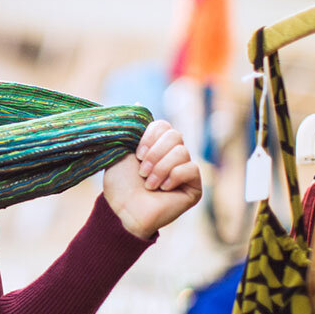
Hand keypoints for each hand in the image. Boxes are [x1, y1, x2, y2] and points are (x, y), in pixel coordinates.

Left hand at [102, 120, 201, 239]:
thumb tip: (137, 103)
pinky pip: (191, 169)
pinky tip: (162, 189)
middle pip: (175, 135)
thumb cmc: (119, 184)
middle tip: (141, 171)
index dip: (150, 137)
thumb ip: (130, 130)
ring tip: (148, 184)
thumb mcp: (120, 151)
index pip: (164, 125)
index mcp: (157, 144)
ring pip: (181, 152)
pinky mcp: (194, 187)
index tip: (136, 154)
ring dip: (160, 168)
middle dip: (155, 153)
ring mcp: (185, 170)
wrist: (123, 210)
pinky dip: (173, 177)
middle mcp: (173, 155)